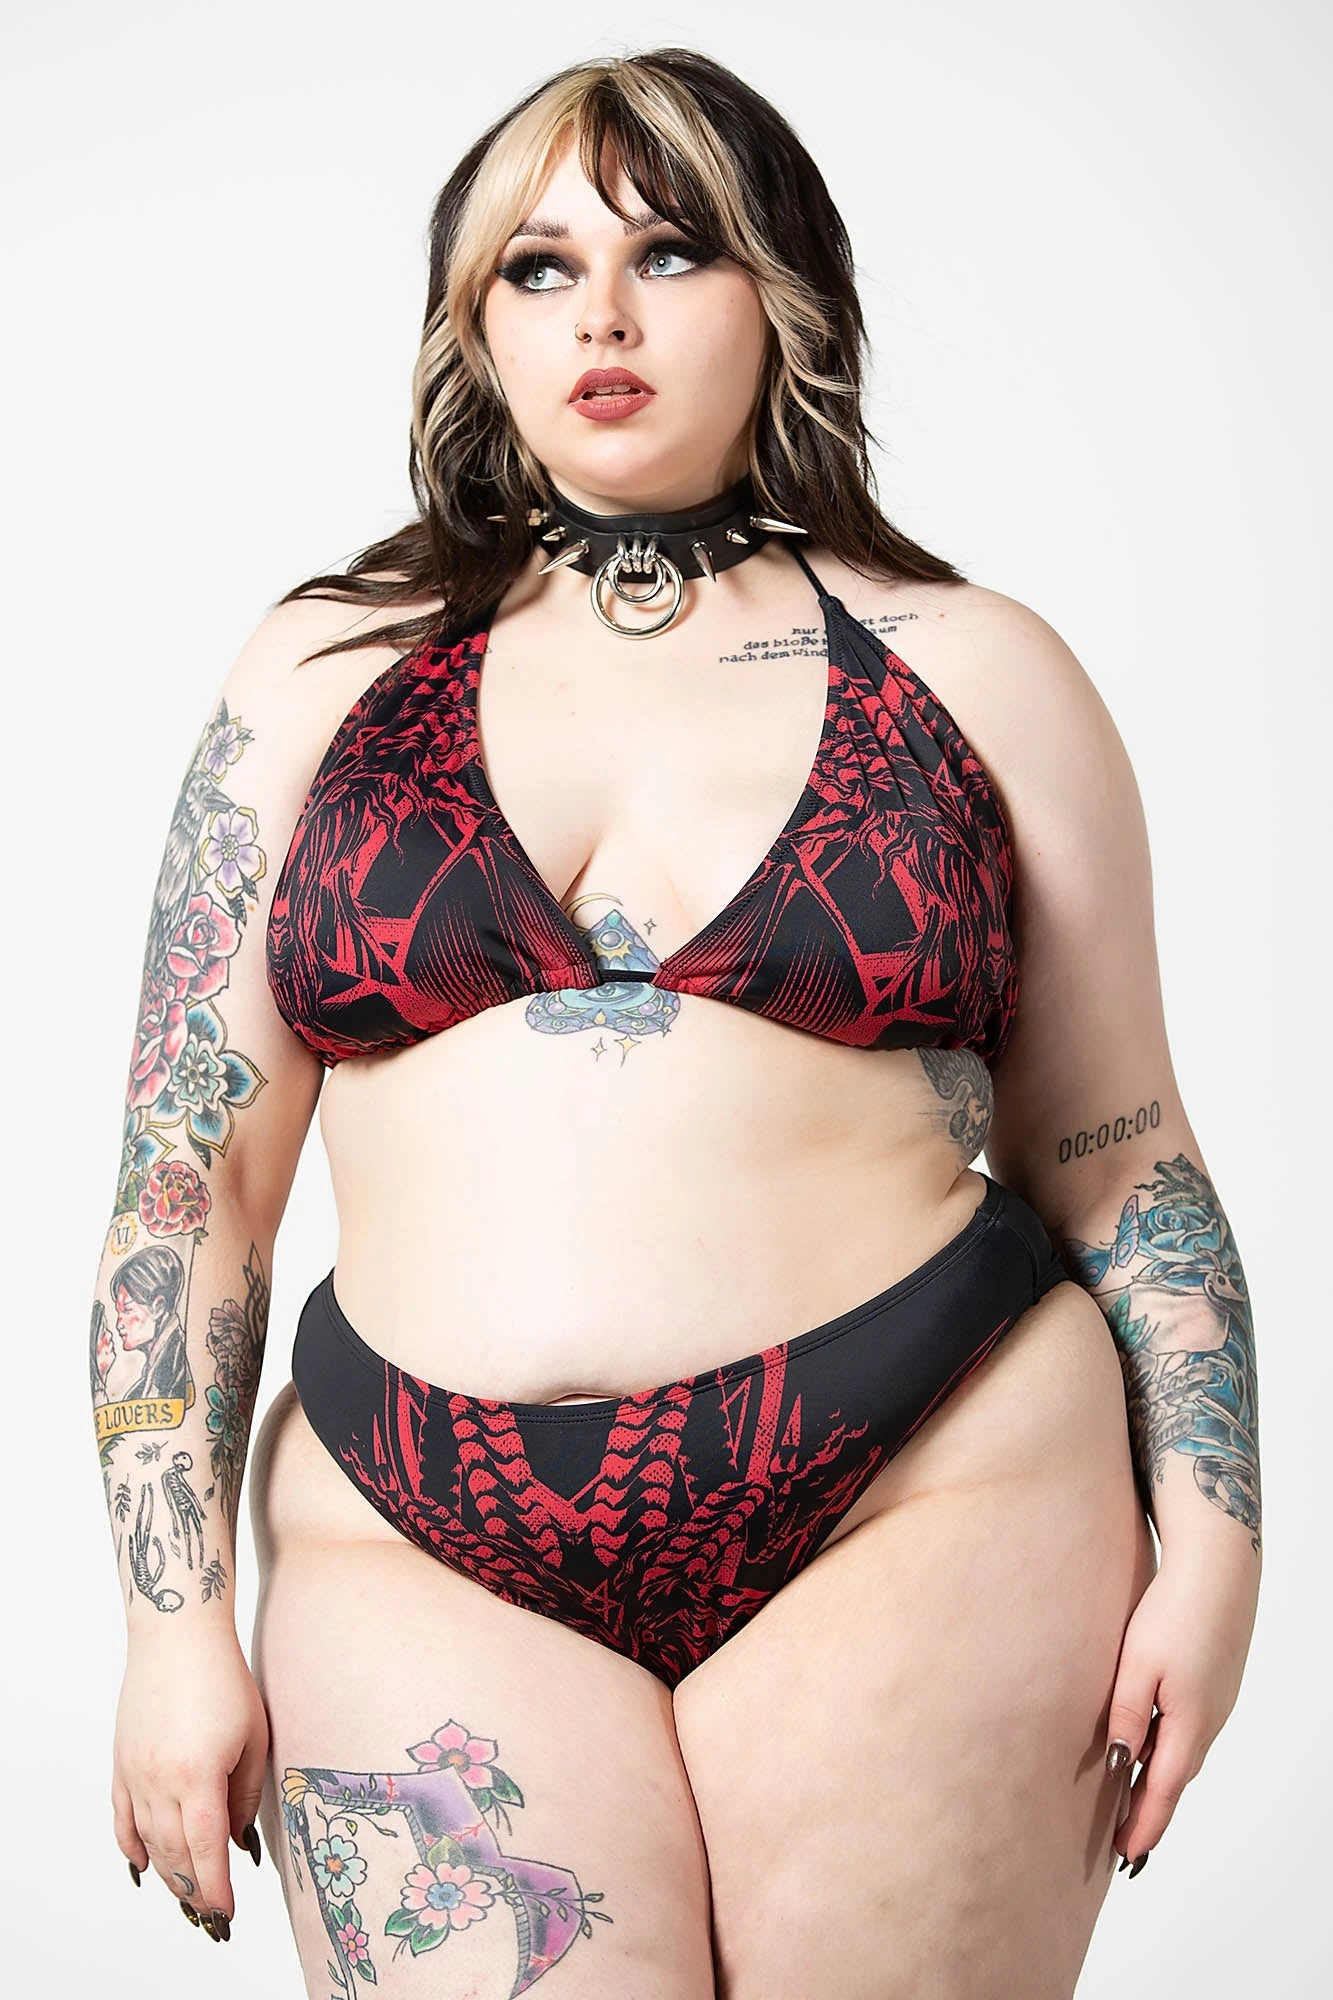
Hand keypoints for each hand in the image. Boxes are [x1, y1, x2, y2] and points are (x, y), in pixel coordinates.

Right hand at [112, 1623, 268, 1937]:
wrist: (177, 1637)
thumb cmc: (225, 1678)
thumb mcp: (253, 1735)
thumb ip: (245, 1793)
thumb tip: (236, 1839)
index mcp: (198, 1776)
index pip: (206, 1849)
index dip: (216, 1885)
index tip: (227, 1911)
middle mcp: (160, 1781)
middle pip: (175, 1852)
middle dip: (193, 1888)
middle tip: (210, 1911)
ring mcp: (135, 1774)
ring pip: (148, 1840)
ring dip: (167, 1872)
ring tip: (186, 1894)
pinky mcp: (122, 1763)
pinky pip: (122, 1818)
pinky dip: (132, 1846)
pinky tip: (144, 1866)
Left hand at [1104, 1549, 1258, 1871]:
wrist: (1218, 1570)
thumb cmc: (1173, 1611)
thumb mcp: (1137, 1665)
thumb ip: (1127, 1715)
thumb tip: (1119, 1763)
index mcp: (1189, 1725)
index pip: (1162, 1792)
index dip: (1144, 1826)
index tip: (1126, 1858)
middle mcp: (1209, 1722)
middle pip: (1174, 1779)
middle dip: (1150, 1812)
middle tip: (1124, 1842)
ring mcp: (1216, 1704)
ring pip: (1183, 1753)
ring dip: (1159, 1781)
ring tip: (1132, 1803)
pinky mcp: (1215, 1685)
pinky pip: (1189, 1730)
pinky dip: (1169, 1750)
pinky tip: (1152, 1747)